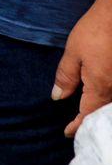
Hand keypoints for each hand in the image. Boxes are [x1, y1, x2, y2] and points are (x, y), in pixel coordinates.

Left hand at [55, 0, 111, 136]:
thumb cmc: (95, 31)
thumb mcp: (73, 53)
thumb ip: (65, 77)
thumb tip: (57, 97)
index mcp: (101, 86)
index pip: (88, 114)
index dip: (77, 125)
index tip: (67, 133)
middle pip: (103, 113)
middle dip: (90, 124)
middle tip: (78, 130)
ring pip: (111, 105)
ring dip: (100, 113)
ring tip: (88, 119)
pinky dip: (107, 102)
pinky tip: (101, 100)